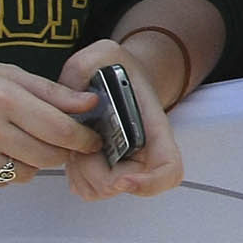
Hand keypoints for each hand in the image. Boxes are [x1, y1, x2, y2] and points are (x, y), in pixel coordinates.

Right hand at [0, 52, 105, 190]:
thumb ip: (47, 91)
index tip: (90, 140)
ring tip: (10, 140)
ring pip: (23, 175)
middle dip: (58, 151)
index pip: (61, 130)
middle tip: (54, 140)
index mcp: (1, 98)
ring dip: (28, 162)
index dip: (83, 139)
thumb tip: (89, 105)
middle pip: (47, 157)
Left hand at [54, 37, 183, 198]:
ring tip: (76, 143)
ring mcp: (123, 164)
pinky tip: (73, 151)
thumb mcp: (101, 52)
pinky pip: (86, 188)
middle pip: (122, 185)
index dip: (149, 183)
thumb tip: (76, 100)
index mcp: (154, 129)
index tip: (124, 180)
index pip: (168, 170)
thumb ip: (83, 67)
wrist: (116, 73)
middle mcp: (143, 153)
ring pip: (101, 190)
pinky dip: (74, 174)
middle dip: (94, 170)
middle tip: (81, 144)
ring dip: (81, 171)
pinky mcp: (103, 170)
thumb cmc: (115, 66)